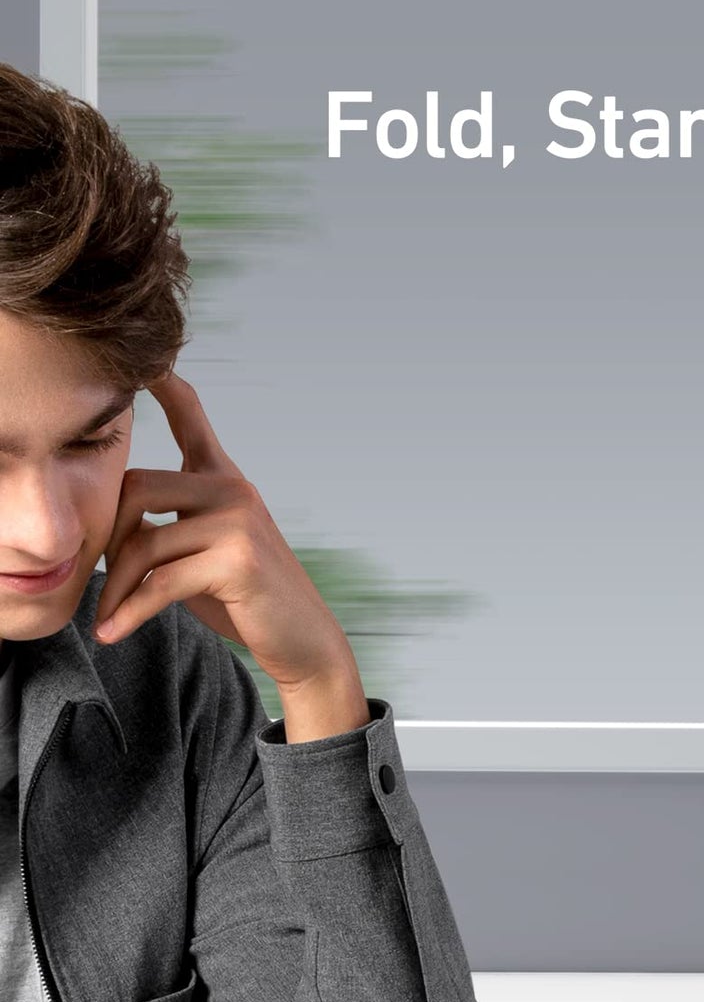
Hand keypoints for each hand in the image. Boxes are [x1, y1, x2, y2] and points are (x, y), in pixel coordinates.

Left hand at [95, 373, 368, 739]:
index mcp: (226, 482)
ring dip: (117, 588)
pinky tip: (114, 631)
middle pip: (135, 488)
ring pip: (144, 542)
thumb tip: (108, 532)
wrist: (304, 642)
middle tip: (102, 582)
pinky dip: (131, 611)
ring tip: (108, 617)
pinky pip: (161, 583)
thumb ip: (168, 529)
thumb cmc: (249, 602)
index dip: (166, 388)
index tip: (149, 359)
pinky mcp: (237, 560)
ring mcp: (237, 521)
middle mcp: (233, 490)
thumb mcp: (204, 555)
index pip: (192, 421)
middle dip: (108, 539)